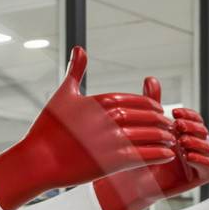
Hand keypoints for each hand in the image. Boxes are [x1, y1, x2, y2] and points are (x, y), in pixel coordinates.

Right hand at [0, 47, 175, 209]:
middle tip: (169, 125)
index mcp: (101, 101)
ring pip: (150, 136)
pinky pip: (144, 156)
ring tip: (172, 140)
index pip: (138, 100)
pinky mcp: (112, 162)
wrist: (37, 161)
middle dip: (161, 121)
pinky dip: (159, 155)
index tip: (158, 110)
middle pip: (147, 117)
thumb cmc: (47, 129)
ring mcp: (112, 140)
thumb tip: (79, 48)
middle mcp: (109, 118)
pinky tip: (166, 156)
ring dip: (164, 138)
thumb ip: (76, 71)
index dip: (151, 106)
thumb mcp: (63, 95)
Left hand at [92, 80, 208, 209]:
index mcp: (185, 133)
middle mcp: (195, 146)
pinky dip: (200, 160)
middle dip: (192, 126)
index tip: (174, 112)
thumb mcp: (145, 126)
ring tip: (181, 140)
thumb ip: (152, 103)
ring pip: (207, 147)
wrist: (132, 183)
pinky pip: (208, 168)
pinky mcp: (201, 178)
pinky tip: (187, 155)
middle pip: (203, 131)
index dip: (188, 114)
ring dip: (196, 142)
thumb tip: (150, 78)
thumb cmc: (139, 154)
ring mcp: (199, 162)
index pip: (195, 118)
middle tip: (177, 125)